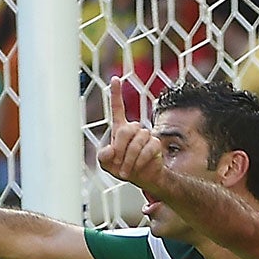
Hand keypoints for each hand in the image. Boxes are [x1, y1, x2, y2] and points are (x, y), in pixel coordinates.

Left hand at [96, 81, 171, 197]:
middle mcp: (134, 128)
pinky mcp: (156, 143)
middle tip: (118, 163)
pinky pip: (148, 148)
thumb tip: (110, 150)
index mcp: (120, 128)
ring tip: (126, 170)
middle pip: (125, 130)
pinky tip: (137, 167)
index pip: (118, 107)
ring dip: (130, 158)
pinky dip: (140, 161)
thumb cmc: (122, 168)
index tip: (115, 79)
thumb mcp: (106, 164)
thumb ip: (103, 156)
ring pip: (137, 141)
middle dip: (120, 149)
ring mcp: (146, 134)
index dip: (116, 93)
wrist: (141, 179)